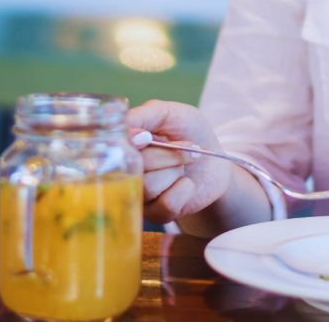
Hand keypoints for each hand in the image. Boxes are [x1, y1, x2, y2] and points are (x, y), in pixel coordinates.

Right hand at [127, 100, 233, 223]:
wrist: (216, 161)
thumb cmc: (190, 132)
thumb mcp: (170, 113)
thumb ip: (144, 115)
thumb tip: (123, 128)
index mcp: (125, 144)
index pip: (112, 146)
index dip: (130, 142)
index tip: (146, 137)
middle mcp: (125, 170)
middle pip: (132, 166)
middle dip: (167, 155)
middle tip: (185, 146)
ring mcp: (139, 193)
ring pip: (147, 186)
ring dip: (175, 171)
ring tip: (183, 166)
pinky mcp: (156, 213)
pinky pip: (165, 204)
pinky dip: (184, 190)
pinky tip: (186, 183)